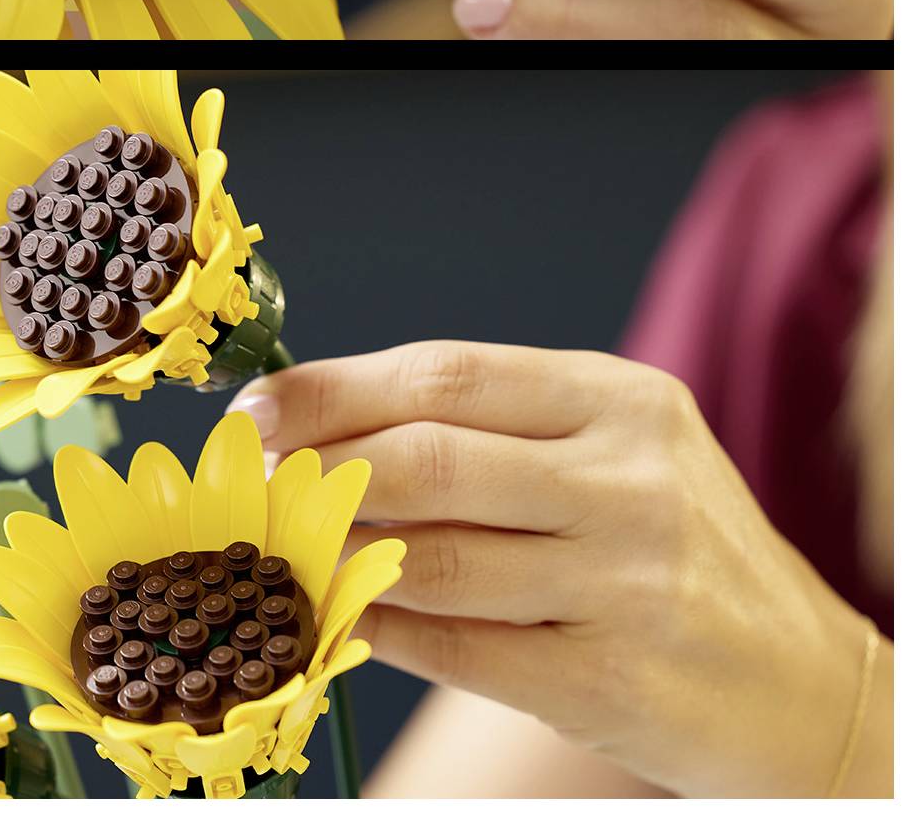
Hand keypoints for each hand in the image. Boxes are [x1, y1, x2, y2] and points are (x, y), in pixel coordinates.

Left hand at [230, 341, 885, 796]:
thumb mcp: (610, 451)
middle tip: (252, 474)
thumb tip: (324, 425)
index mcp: (619, 399)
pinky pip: (461, 647)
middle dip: (319, 464)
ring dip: (335, 548)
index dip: (333, 389)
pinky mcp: (616, 678)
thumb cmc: (668, 545)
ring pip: (434, 557)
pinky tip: (339, 609)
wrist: (803, 682)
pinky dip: (382, 625)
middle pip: (431, 457)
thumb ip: (489, 432)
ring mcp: (628, 581)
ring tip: (280, 539)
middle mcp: (630, 479)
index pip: (447, 374)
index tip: (257, 407)